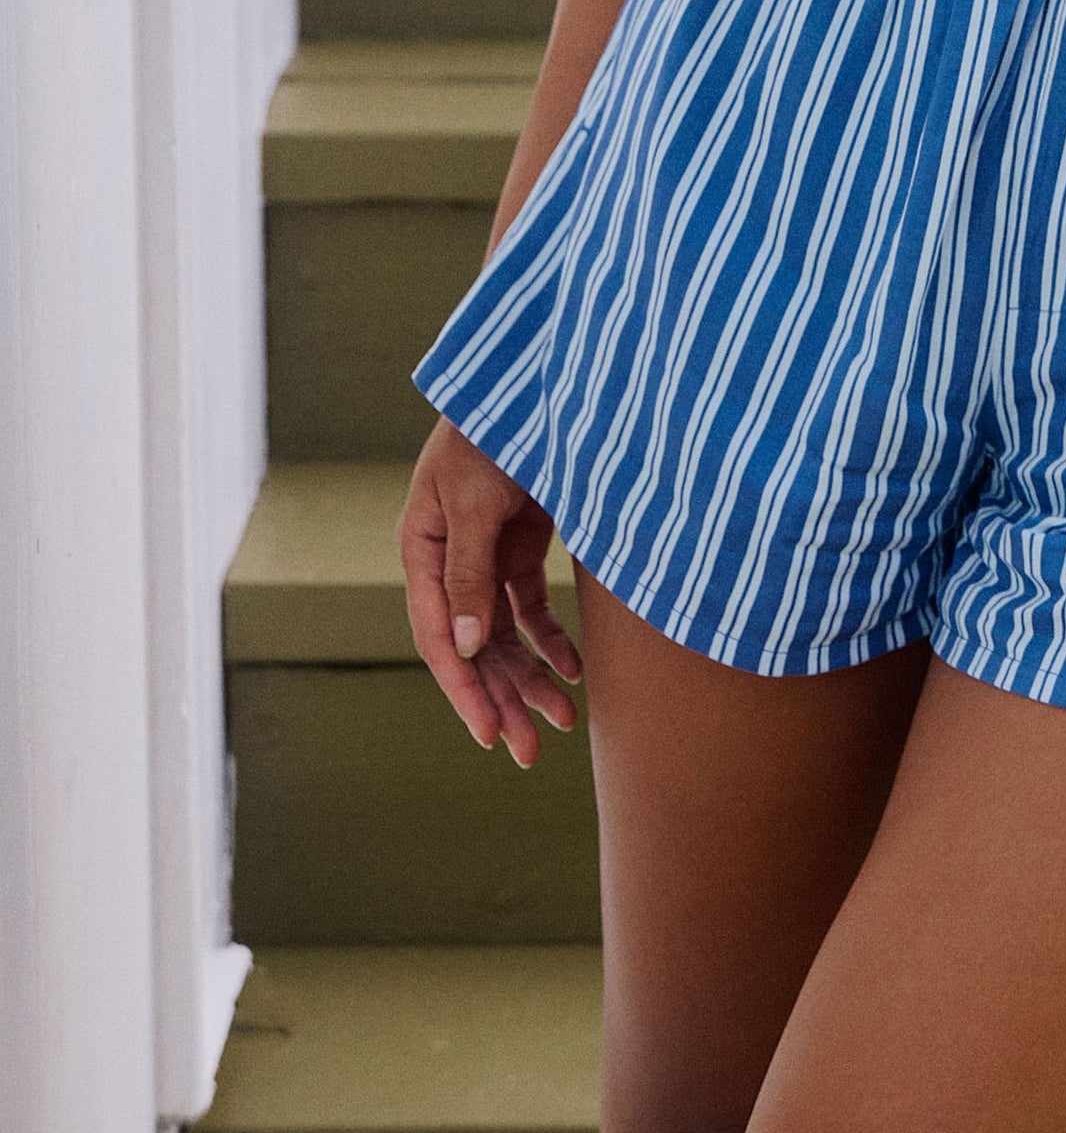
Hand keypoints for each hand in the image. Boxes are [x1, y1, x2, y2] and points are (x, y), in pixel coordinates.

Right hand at [398, 418, 582, 766]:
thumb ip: (469, 570)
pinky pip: (531, 607)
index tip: (489, 734)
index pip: (440, 636)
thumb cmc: (494, 429)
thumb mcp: (476, 498)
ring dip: (531, 676)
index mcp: (423, 549)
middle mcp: (449, 561)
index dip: (464, 688)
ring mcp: (485, 555)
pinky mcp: (518, 545)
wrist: (532, 380)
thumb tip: (469, 647)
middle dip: (502, 699)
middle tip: (532, 752)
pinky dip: (552, 638)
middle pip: (474, 647)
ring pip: (505, 635)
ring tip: (565, 720)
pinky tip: (575, 668)